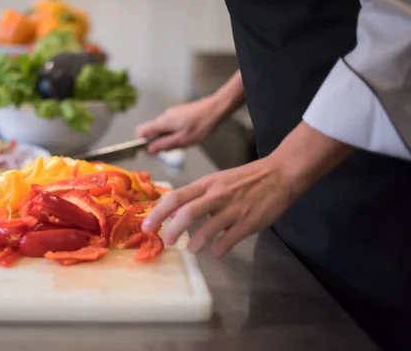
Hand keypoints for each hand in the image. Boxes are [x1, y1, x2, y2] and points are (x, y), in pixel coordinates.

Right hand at [136, 70, 244, 153]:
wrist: (216, 109)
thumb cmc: (201, 125)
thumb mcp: (182, 140)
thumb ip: (164, 145)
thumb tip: (149, 150)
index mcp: (162, 122)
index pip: (141, 131)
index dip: (141, 142)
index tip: (149, 151)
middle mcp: (164, 116)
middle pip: (152, 131)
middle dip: (158, 143)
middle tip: (172, 149)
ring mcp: (172, 113)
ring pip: (163, 129)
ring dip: (168, 138)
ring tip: (184, 142)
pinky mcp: (179, 113)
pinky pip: (171, 125)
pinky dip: (175, 133)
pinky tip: (188, 136)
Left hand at [142, 156, 293, 256]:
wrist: (281, 174)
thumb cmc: (247, 179)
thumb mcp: (218, 181)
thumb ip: (198, 196)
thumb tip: (174, 213)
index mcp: (207, 184)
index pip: (175, 197)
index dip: (158, 213)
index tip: (146, 227)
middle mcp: (217, 195)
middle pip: (187, 212)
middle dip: (172, 230)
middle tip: (166, 241)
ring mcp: (233, 209)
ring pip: (207, 228)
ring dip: (195, 242)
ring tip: (191, 249)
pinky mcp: (249, 222)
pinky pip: (229, 240)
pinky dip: (219, 248)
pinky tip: (217, 251)